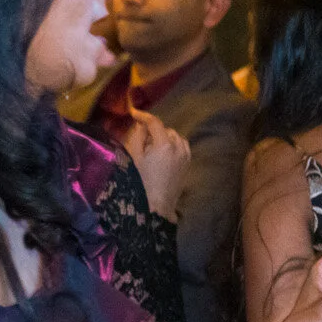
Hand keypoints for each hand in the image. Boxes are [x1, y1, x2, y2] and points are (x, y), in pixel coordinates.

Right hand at [123, 107, 190, 221]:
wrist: (156, 208)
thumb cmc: (140, 183)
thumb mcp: (133, 158)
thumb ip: (136, 137)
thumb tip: (141, 125)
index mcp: (165, 144)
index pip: (155, 122)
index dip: (143, 116)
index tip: (134, 113)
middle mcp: (179, 147)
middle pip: (165, 130)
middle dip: (153, 131)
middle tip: (140, 139)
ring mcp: (186, 156)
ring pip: (174, 138)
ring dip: (163, 138)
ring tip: (151, 149)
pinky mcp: (188, 164)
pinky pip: (181, 147)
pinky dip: (172, 146)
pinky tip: (162, 155)